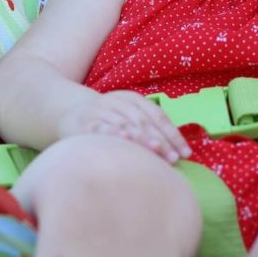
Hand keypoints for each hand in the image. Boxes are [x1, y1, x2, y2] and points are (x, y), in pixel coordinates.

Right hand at [68, 90, 191, 163]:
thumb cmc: (111, 119)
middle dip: (160, 140)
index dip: (172, 134)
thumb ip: (150, 128)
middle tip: (173, 158)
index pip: (157, 115)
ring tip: (154, 150)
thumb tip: (178, 150)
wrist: (73, 112)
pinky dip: (113, 134)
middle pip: (143, 121)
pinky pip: (101, 129)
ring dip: (140, 138)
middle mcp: (118, 101)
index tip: (185, 153)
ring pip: (124, 124)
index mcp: (133, 99)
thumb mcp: (130, 114)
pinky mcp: (86, 123)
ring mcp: (101, 111)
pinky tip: (124, 141)